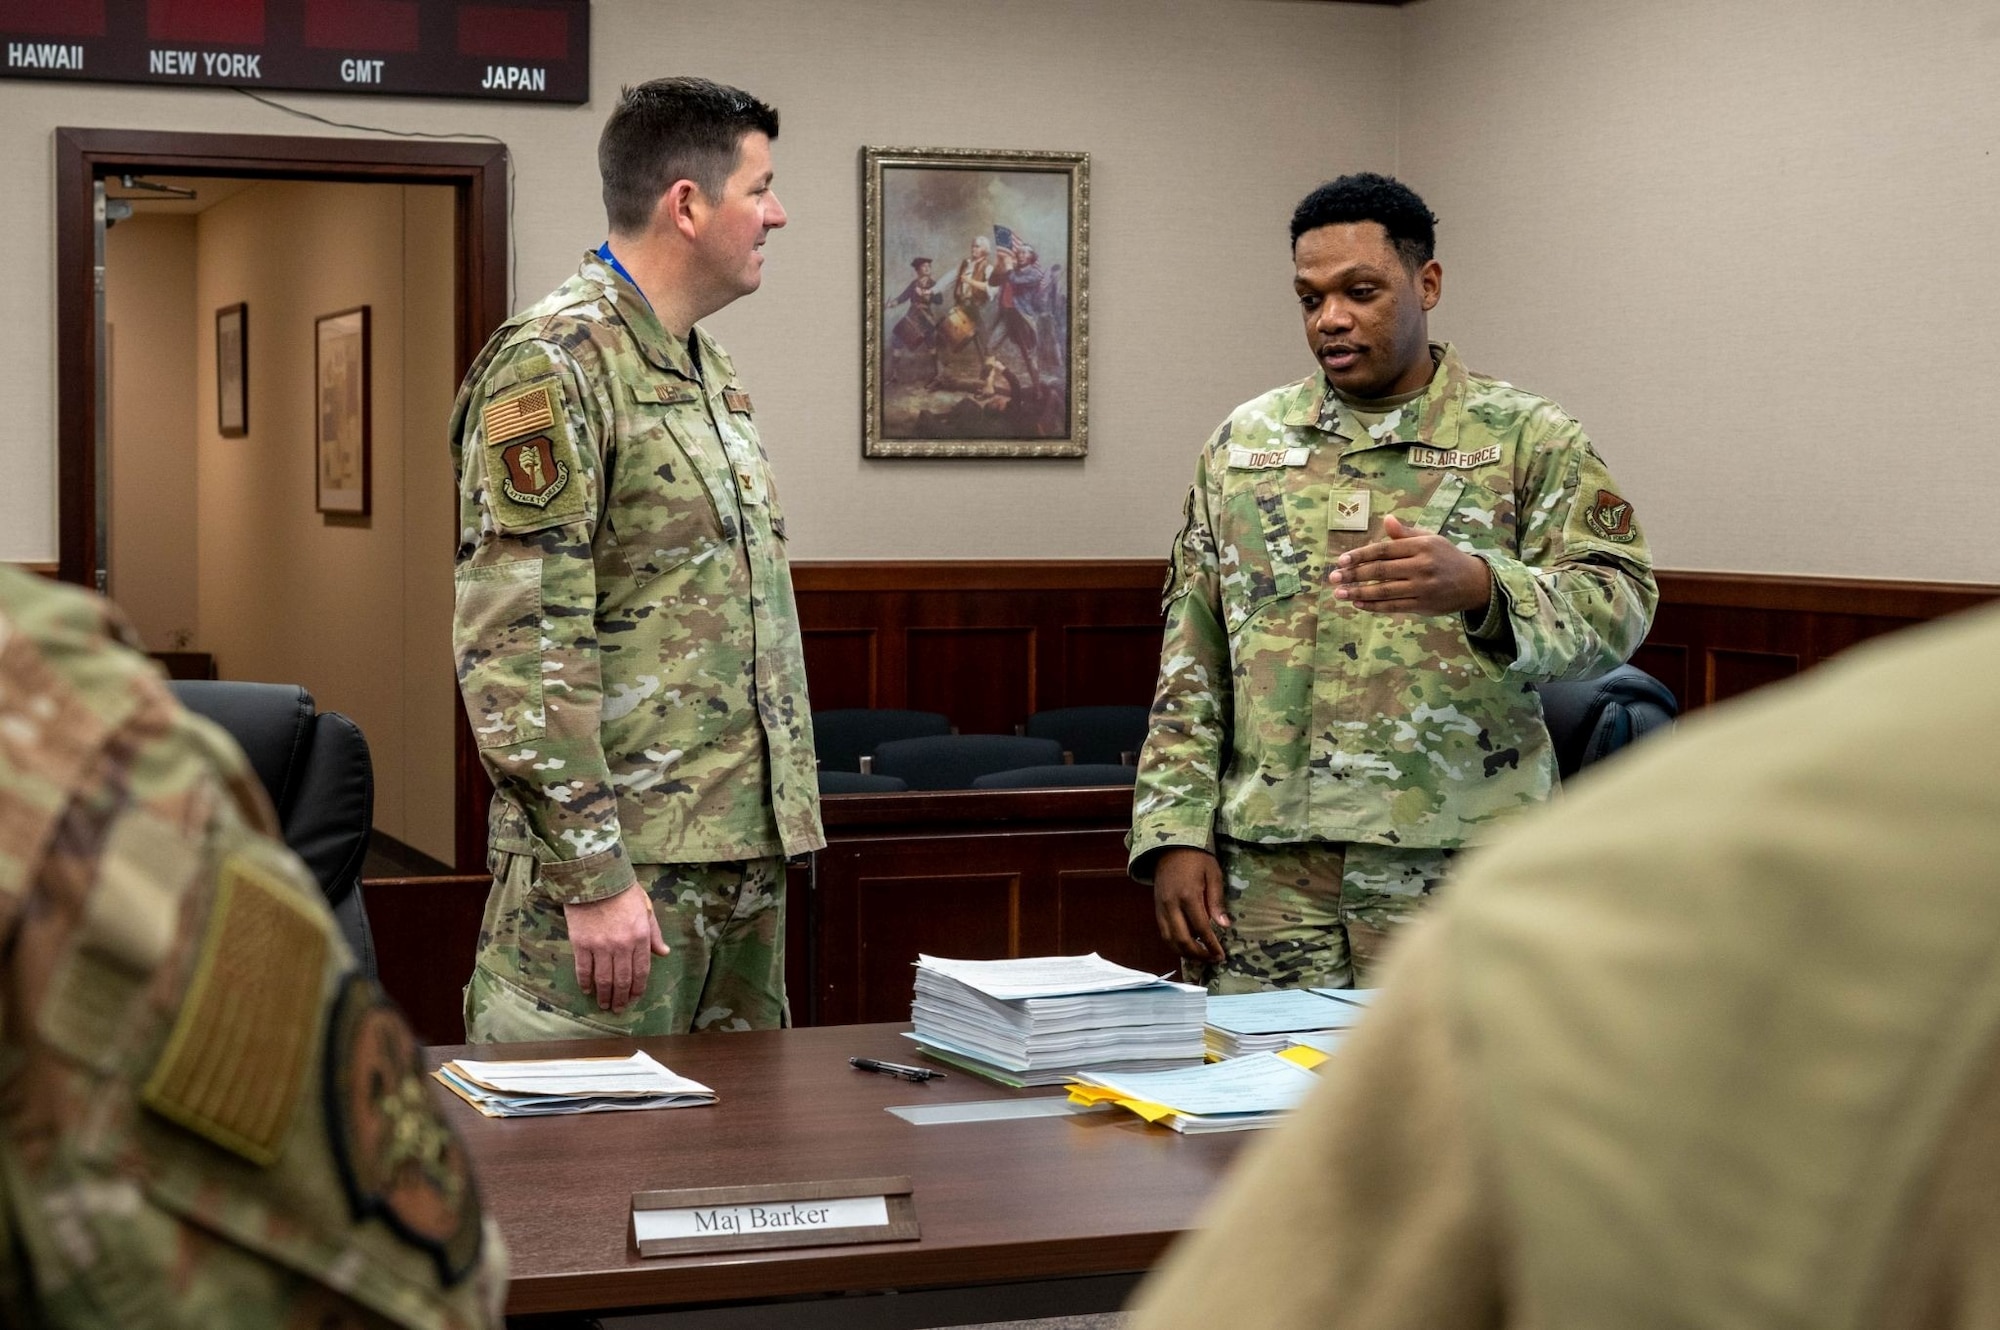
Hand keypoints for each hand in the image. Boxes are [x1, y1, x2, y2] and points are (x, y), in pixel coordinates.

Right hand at [564, 882, 669, 1012]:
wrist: (595, 877)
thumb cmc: (623, 891)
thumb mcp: (646, 908)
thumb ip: (654, 933)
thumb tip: (664, 953)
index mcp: (640, 936)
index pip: (642, 971)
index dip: (638, 988)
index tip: (634, 999)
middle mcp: (622, 945)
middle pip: (622, 980)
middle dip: (621, 997)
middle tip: (618, 1008)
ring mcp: (601, 946)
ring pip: (604, 979)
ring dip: (604, 995)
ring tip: (603, 1004)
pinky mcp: (581, 943)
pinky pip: (584, 969)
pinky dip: (585, 982)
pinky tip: (587, 990)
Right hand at [1154, 849, 1228, 961]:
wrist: (1169, 846)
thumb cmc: (1196, 858)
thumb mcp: (1213, 874)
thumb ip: (1217, 901)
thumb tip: (1224, 926)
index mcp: (1188, 896)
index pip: (1201, 929)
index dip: (1211, 945)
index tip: (1221, 955)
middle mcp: (1171, 905)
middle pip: (1182, 939)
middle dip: (1198, 954)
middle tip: (1212, 960)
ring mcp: (1161, 908)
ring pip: (1170, 940)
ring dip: (1185, 953)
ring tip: (1200, 958)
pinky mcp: (1156, 909)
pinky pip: (1164, 933)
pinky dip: (1174, 944)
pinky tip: (1187, 947)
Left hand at [1328, 515, 1490, 614]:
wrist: (1474, 583)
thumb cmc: (1446, 557)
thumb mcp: (1430, 540)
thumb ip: (1405, 533)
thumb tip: (1387, 519)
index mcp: (1421, 546)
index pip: (1384, 550)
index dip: (1361, 555)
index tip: (1341, 560)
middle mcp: (1421, 566)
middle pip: (1380, 571)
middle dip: (1354, 574)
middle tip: (1333, 578)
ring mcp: (1422, 587)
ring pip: (1384, 590)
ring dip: (1358, 593)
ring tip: (1340, 594)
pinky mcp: (1423, 605)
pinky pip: (1393, 606)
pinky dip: (1374, 606)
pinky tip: (1358, 604)